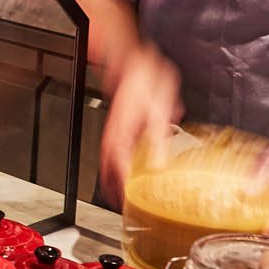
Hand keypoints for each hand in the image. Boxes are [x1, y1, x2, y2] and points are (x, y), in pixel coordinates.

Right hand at [98, 44, 182, 203]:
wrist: (131, 61)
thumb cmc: (144, 79)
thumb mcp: (158, 110)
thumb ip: (158, 138)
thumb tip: (159, 162)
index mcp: (121, 132)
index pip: (118, 167)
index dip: (123, 187)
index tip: (129, 202)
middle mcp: (115, 134)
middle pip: (109, 168)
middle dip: (114, 189)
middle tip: (122, 207)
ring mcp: (115, 130)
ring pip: (110, 161)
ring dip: (114, 178)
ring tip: (121, 195)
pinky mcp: (120, 125)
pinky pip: (115, 151)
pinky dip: (118, 165)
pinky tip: (128, 169)